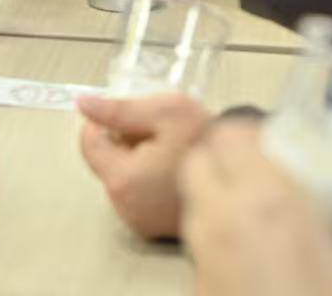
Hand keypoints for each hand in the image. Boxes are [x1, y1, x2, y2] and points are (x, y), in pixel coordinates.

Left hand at [77, 91, 211, 239]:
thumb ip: (121, 109)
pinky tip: (172, 171)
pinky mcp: (153, 228)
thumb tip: (84, 104)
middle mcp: (126, 207)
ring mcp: (139, 221)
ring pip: (122, 178)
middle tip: (159, 133)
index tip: (130, 116)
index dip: (106, 122)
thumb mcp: (166, 112)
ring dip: (137, 161)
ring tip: (170, 152)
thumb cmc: (209, 142)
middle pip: (107, 161)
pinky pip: (137, 195)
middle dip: (125, 142)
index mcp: (123, 180)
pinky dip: (148, 181)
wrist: (247, 175)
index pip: (89, 143)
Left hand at [181, 122, 331, 295]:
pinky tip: (245, 257)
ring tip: (250, 213)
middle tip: (252, 171)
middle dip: (219, 159)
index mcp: (270, 201)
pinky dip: (212, 239)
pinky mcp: (196, 285)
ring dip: (213, 196)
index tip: (269, 142)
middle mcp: (226, 218)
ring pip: (192, 202)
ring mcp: (205, 253)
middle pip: (197, 162)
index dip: (245, 133)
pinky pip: (196, 245)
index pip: (230, 136)